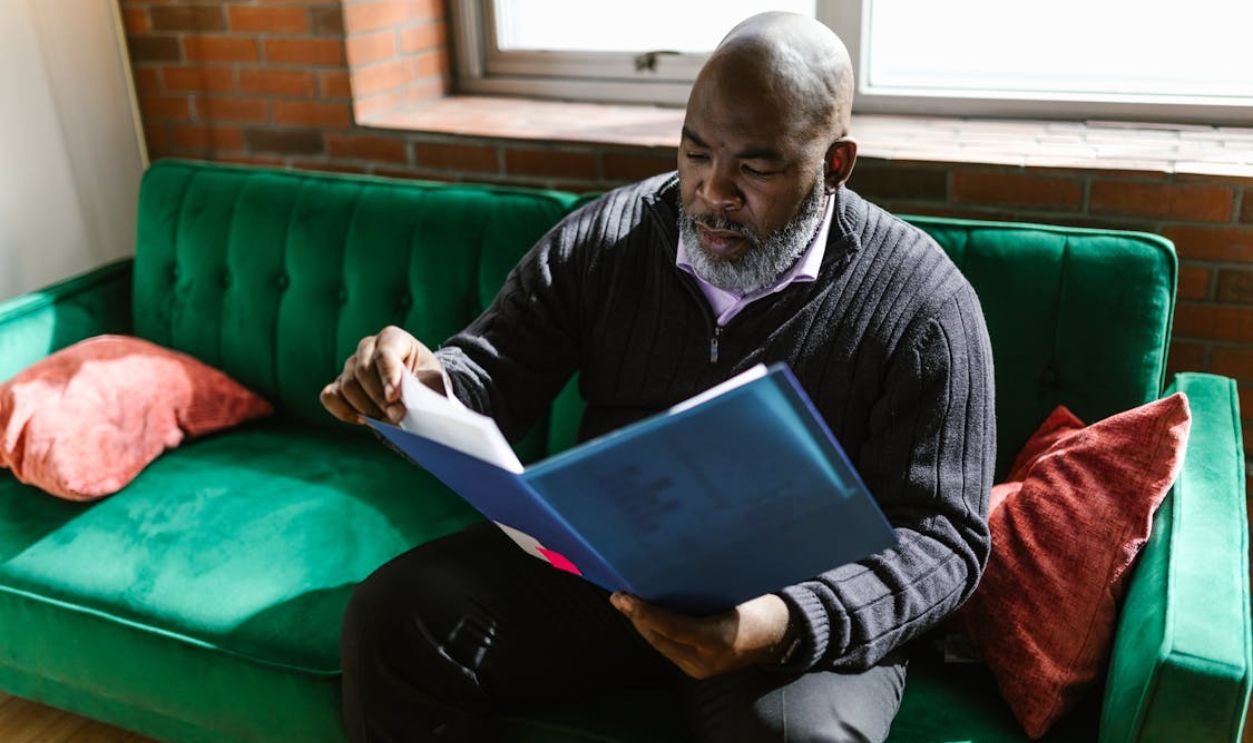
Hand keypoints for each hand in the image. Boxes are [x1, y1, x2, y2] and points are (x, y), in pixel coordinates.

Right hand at [320, 325, 444, 424]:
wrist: (418, 389)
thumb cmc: (427, 381)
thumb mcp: (433, 381)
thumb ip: (421, 388)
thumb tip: (403, 405)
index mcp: (392, 338)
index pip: (385, 353)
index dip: (388, 375)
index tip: (394, 397)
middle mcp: (368, 347)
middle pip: (363, 371)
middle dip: (379, 398)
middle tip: (396, 417)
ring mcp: (351, 364)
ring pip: (347, 385)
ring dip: (366, 407)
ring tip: (387, 420)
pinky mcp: (340, 383)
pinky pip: (330, 396)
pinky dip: (343, 411)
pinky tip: (363, 420)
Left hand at [611, 592, 791, 678]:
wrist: (781, 633)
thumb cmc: (760, 604)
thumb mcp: (737, 590)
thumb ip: (703, 586)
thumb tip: (665, 568)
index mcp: (719, 638)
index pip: (672, 627)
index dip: (644, 612)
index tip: (623, 597)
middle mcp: (708, 659)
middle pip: (659, 638)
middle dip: (636, 617)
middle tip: (618, 596)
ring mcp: (702, 668)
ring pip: (661, 645)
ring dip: (642, 625)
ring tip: (626, 603)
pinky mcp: (698, 670)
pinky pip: (669, 648)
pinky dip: (656, 632)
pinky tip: (645, 616)